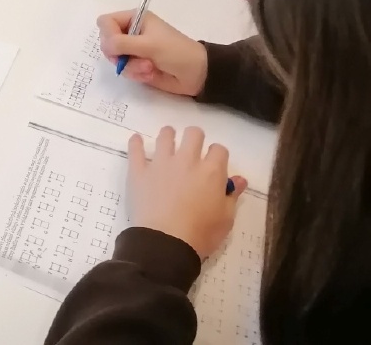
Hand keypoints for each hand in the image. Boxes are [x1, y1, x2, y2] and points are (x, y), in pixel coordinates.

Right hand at [97, 10, 207, 96]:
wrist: (197, 74)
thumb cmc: (176, 51)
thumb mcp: (149, 44)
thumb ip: (122, 43)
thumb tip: (104, 46)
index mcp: (135, 19)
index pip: (105, 22)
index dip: (108, 34)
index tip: (118, 45)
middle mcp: (131, 33)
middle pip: (106, 42)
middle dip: (120, 54)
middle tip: (134, 57)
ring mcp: (133, 50)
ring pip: (115, 59)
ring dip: (131, 66)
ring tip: (149, 68)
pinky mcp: (137, 66)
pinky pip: (125, 70)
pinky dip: (136, 74)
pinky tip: (151, 74)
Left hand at [127, 127, 246, 259]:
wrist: (166, 241)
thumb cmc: (201, 233)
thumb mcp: (226, 218)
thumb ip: (232, 195)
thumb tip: (239, 179)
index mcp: (211, 172)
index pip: (219, 149)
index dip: (218, 155)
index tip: (215, 162)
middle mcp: (187, 161)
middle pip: (193, 134)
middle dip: (195, 137)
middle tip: (192, 147)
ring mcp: (161, 163)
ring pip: (165, 136)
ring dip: (168, 134)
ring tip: (168, 139)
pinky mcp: (139, 170)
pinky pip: (135, 149)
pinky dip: (136, 143)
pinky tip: (137, 139)